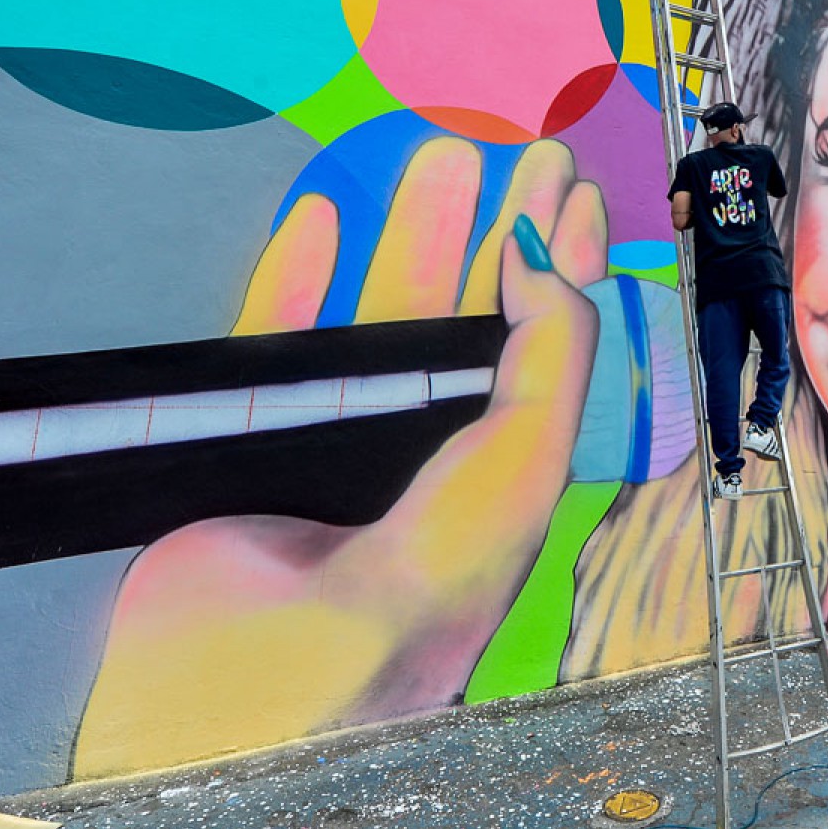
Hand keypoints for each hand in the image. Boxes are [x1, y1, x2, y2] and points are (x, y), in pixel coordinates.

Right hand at [74, 139, 606, 777]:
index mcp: (499, 480)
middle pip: (467, 318)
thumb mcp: (519, 472)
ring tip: (437, 154)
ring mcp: (335, 448)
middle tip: (521, 149)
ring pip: (376, 315)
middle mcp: (424, 460)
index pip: (545, 351)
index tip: (577, 192)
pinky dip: (297, 275)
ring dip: (408, 234)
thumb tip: (546, 255)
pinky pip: (274, 338)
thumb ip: (553, 361)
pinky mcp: (250, 442)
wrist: (261, 678)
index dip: (567, 268)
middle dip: (497, 229)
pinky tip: (321, 219)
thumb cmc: (411, 601)